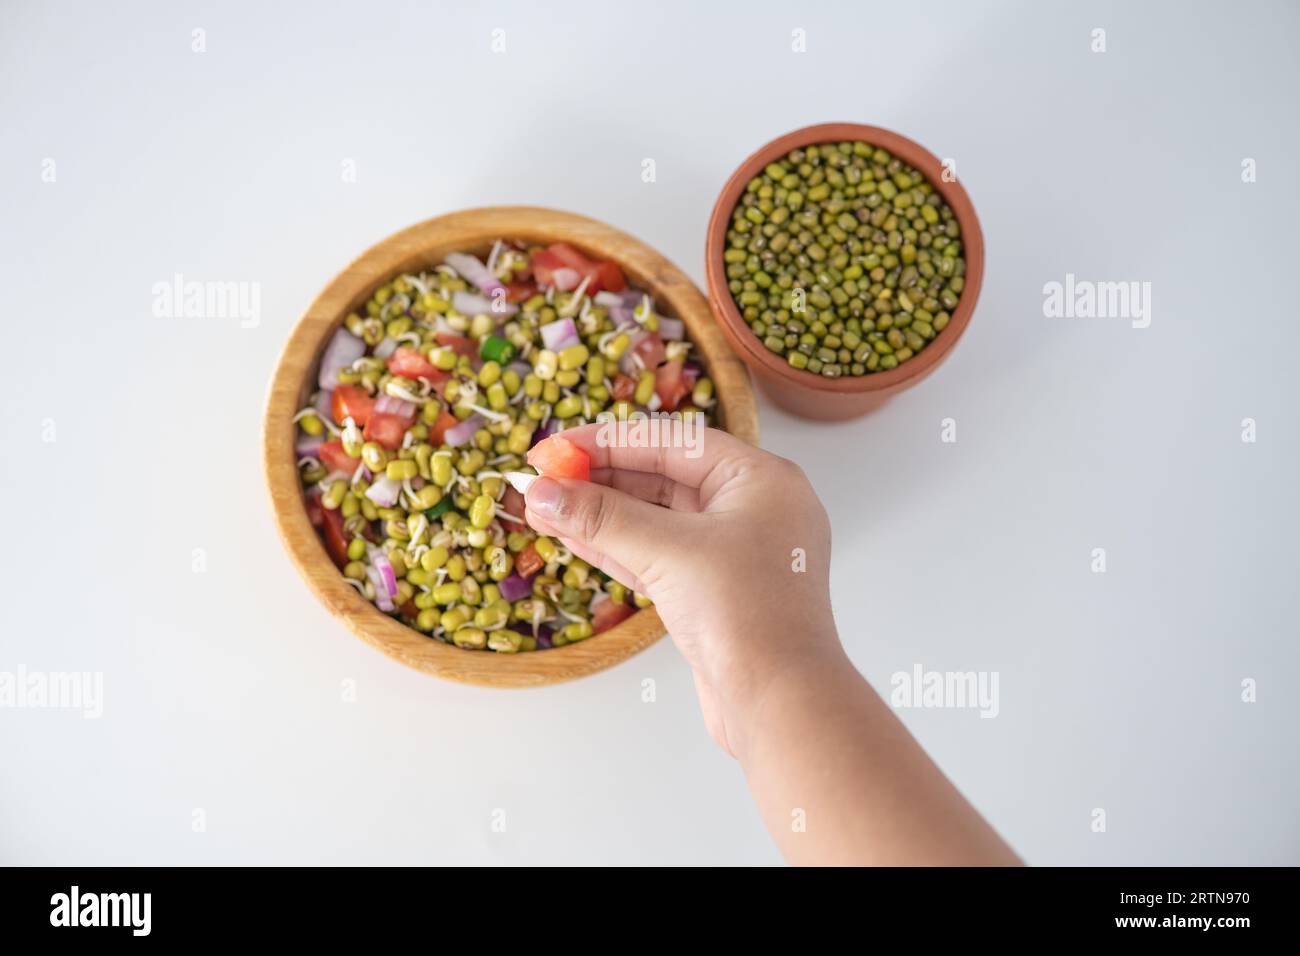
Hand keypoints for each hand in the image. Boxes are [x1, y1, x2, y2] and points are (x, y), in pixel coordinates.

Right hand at [523, 422, 843, 755]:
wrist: (781, 704)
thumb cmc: (749, 616)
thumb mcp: (669, 552)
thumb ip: (603, 517)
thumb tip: (544, 491)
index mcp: (761, 480)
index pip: (674, 442)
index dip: (608, 442)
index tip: (556, 449)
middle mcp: (753, 510)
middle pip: (662, 477)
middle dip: (599, 479)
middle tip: (542, 478)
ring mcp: (733, 555)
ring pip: (655, 520)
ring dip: (599, 514)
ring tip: (543, 506)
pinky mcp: (713, 594)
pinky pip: (657, 556)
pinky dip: (614, 547)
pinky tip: (570, 537)